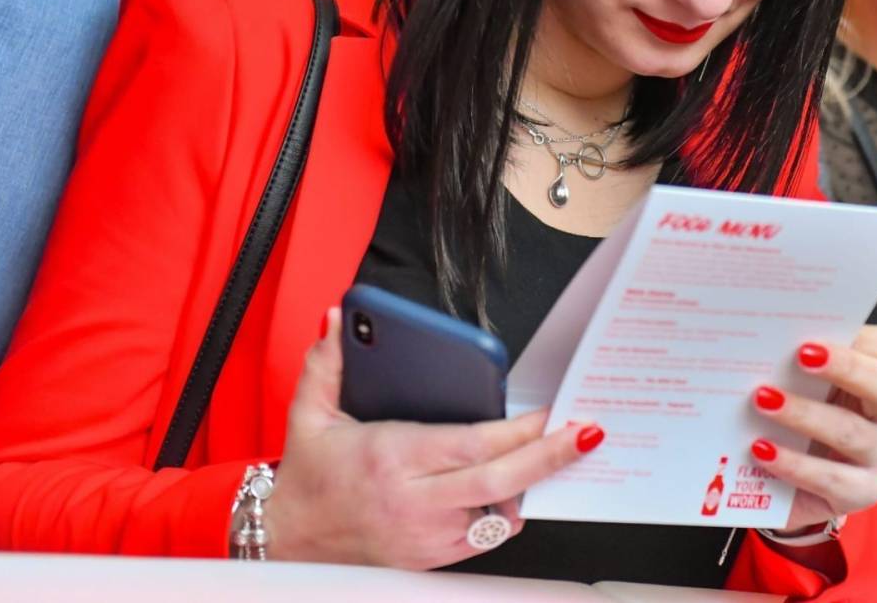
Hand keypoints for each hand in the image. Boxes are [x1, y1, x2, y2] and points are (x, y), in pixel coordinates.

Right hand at [262, 308, 602, 567]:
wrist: (290, 543)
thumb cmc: (310, 477)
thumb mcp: (309, 415)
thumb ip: (325, 363)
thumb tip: (336, 319)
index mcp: (391, 459)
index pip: (471, 445)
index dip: (519, 431)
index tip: (551, 411)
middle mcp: (413, 502)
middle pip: (499, 479)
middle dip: (550, 455)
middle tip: (586, 433)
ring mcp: (426, 536)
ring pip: (501, 512)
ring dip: (536, 483)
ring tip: (569, 452)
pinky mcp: (433, 557)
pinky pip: (487, 536)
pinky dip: (511, 510)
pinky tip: (527, 484)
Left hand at [748, 324, 876, 533]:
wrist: (794, 485)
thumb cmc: (800, 419)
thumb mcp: (803, 385)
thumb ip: (797, 360)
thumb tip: (762, 338)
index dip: (866, 339)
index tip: (824, 330)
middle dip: (844, 367)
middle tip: (800, 356)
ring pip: (852, 432)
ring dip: (805, 414)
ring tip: (763, 401)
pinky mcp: (862, 492)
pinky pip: (831, 478)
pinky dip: (793, 463)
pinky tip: (762, 450)